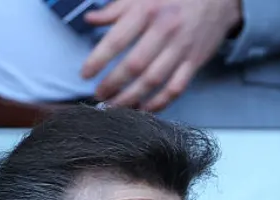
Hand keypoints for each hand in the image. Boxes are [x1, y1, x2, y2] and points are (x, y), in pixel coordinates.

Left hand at [81, 0, 242, 109]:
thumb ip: (116, 9)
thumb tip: (90, 20)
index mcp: (147, 11)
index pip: (116, 40)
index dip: (98, 60)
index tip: (85, 74)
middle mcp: (164, 31)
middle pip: (134, 66)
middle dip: (113, 85)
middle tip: (99, 96)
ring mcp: (181, 48)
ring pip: (153, 81)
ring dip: (132, 98)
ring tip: (116, 107)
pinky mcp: (194, 61)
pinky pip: (175, 88)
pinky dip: (159, 102)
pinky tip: (145, 109)